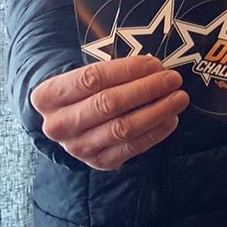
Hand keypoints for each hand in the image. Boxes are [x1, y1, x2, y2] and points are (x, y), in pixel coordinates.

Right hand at [30, 55, 188, 170]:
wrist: (71, 121)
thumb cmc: (85, 91)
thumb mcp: (85, 75)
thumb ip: (113, 70)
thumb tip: (155, 67)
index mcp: (47, 97)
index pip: (91, 79)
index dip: (127, 70)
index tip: (154, 63)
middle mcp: (57, 125)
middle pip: (108, 104)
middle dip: (146, 89)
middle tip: (173, 79)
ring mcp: (77, 148)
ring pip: (122, 128)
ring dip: (157, 111)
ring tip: (179, 98)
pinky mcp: (99, 162)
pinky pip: (132, 147)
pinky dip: (156, 133)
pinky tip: (171, 119)